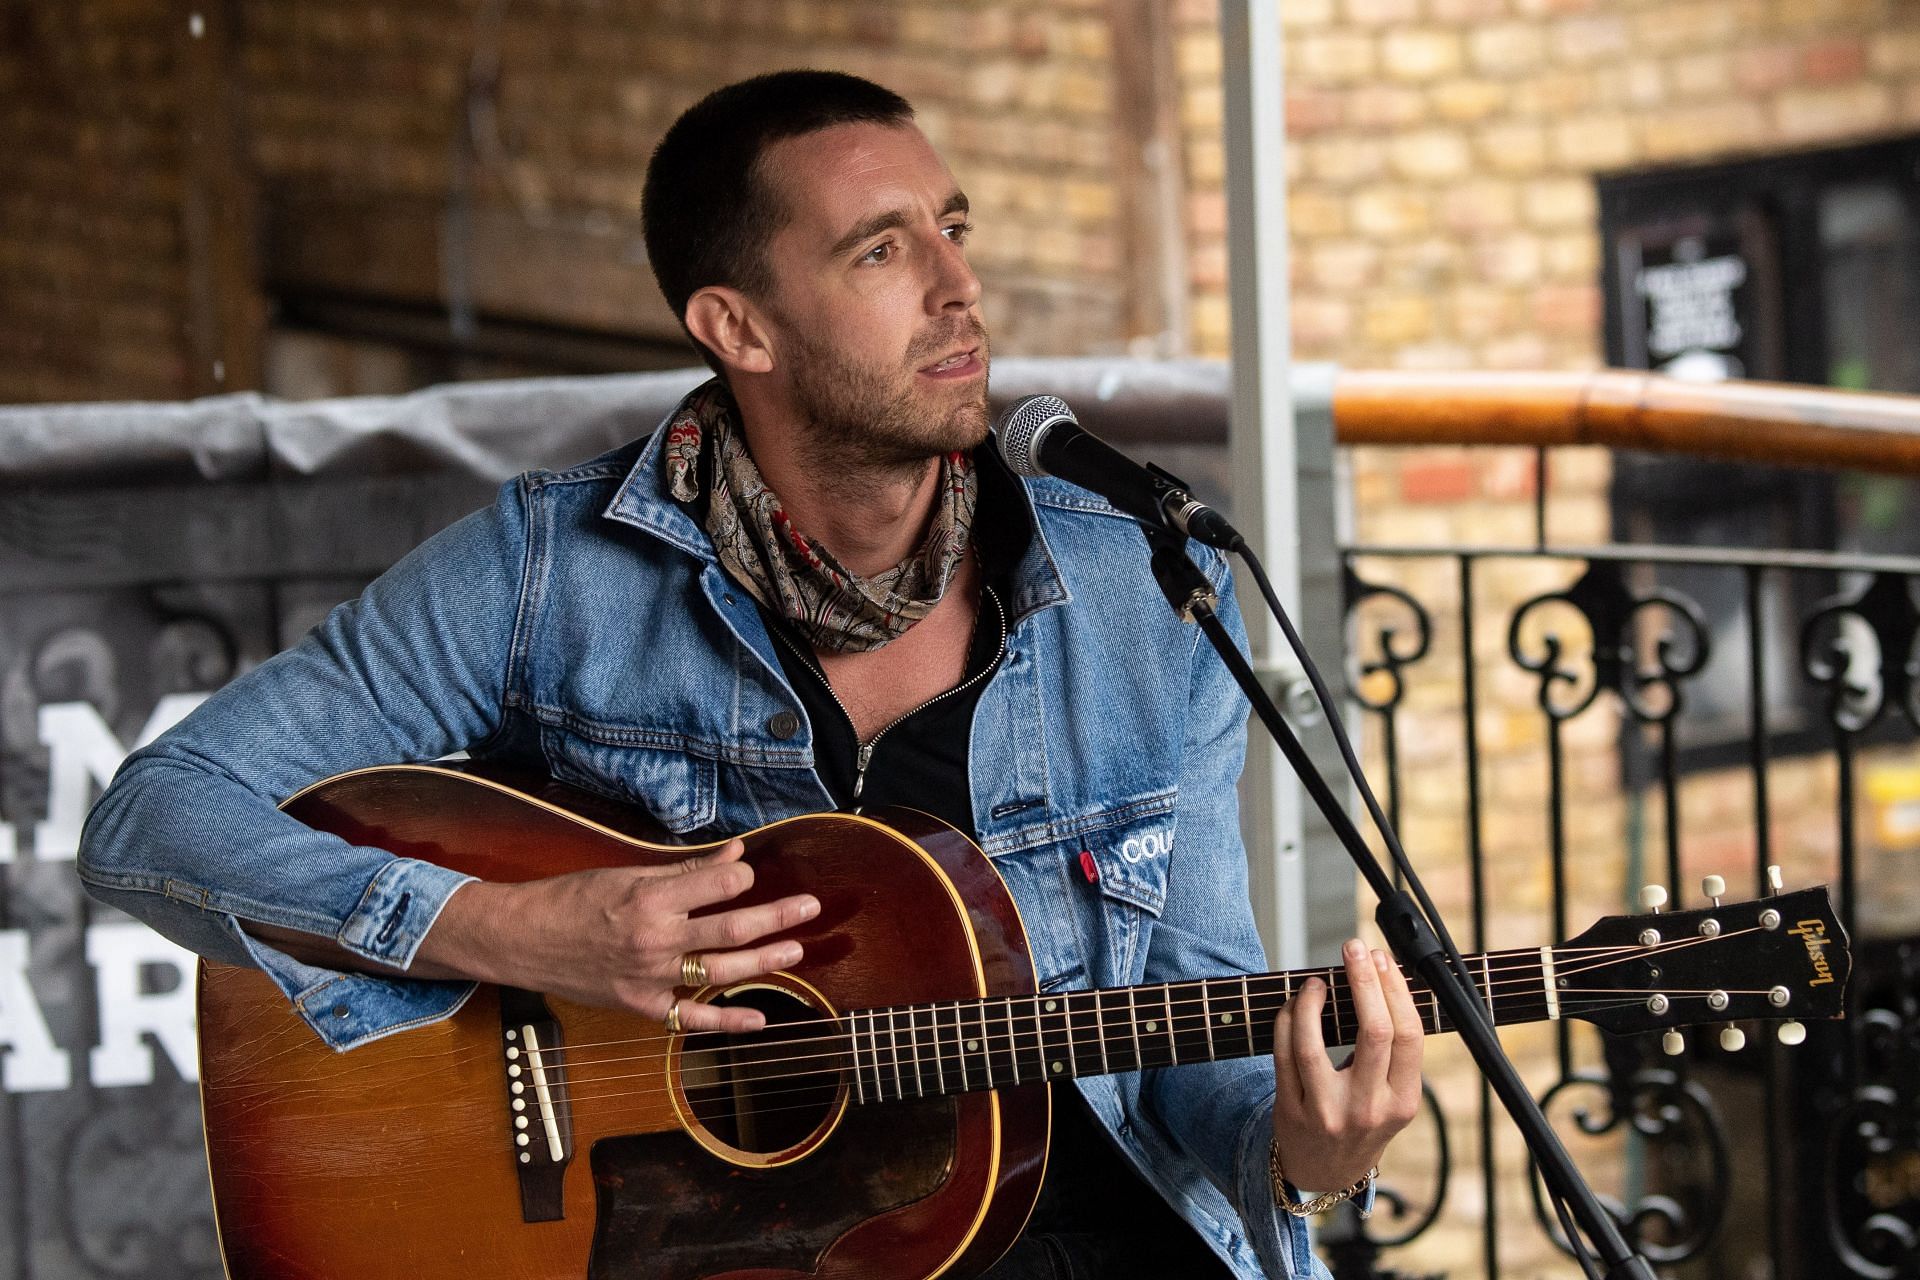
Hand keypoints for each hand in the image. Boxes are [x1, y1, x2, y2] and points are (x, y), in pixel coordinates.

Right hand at [419, 838, 817, 1032]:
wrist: (521, 940)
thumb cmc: (571, 899)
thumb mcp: (626, 873)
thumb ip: (685, 870)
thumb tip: (736, 854)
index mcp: (650, 898)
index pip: (719, 884)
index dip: (742, 875)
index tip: (750, 872)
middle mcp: (656, 939)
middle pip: (732, 928)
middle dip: (777, 916)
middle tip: (811, 906)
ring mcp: (651, 978)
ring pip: (722, 970)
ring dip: (766, 960)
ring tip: (797, 949)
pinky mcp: (642, 1006)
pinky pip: (693, 1017)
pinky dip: (729, 1021)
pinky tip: (761, 1018)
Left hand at [1270, 938, 1423, 1191]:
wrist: (1325, 1171)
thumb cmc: (1364, 1120)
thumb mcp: (1393, 1098)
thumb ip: (1394, 1052)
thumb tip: (1383, 978)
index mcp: (1404, 1102)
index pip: (1408, 1036)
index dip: (1395, 991)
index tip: (1383, 959)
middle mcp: (1369, 1108)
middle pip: (1373, 1032)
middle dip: (1364, 981)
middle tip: (1355, 948)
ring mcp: (1327, 1112)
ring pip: (1315, 1043)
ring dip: (1312, 1002)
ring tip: (1315, 981)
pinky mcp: (1291, 1112)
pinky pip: (1284, 1055)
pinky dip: (1287, 1022)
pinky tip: (1293, 1005)